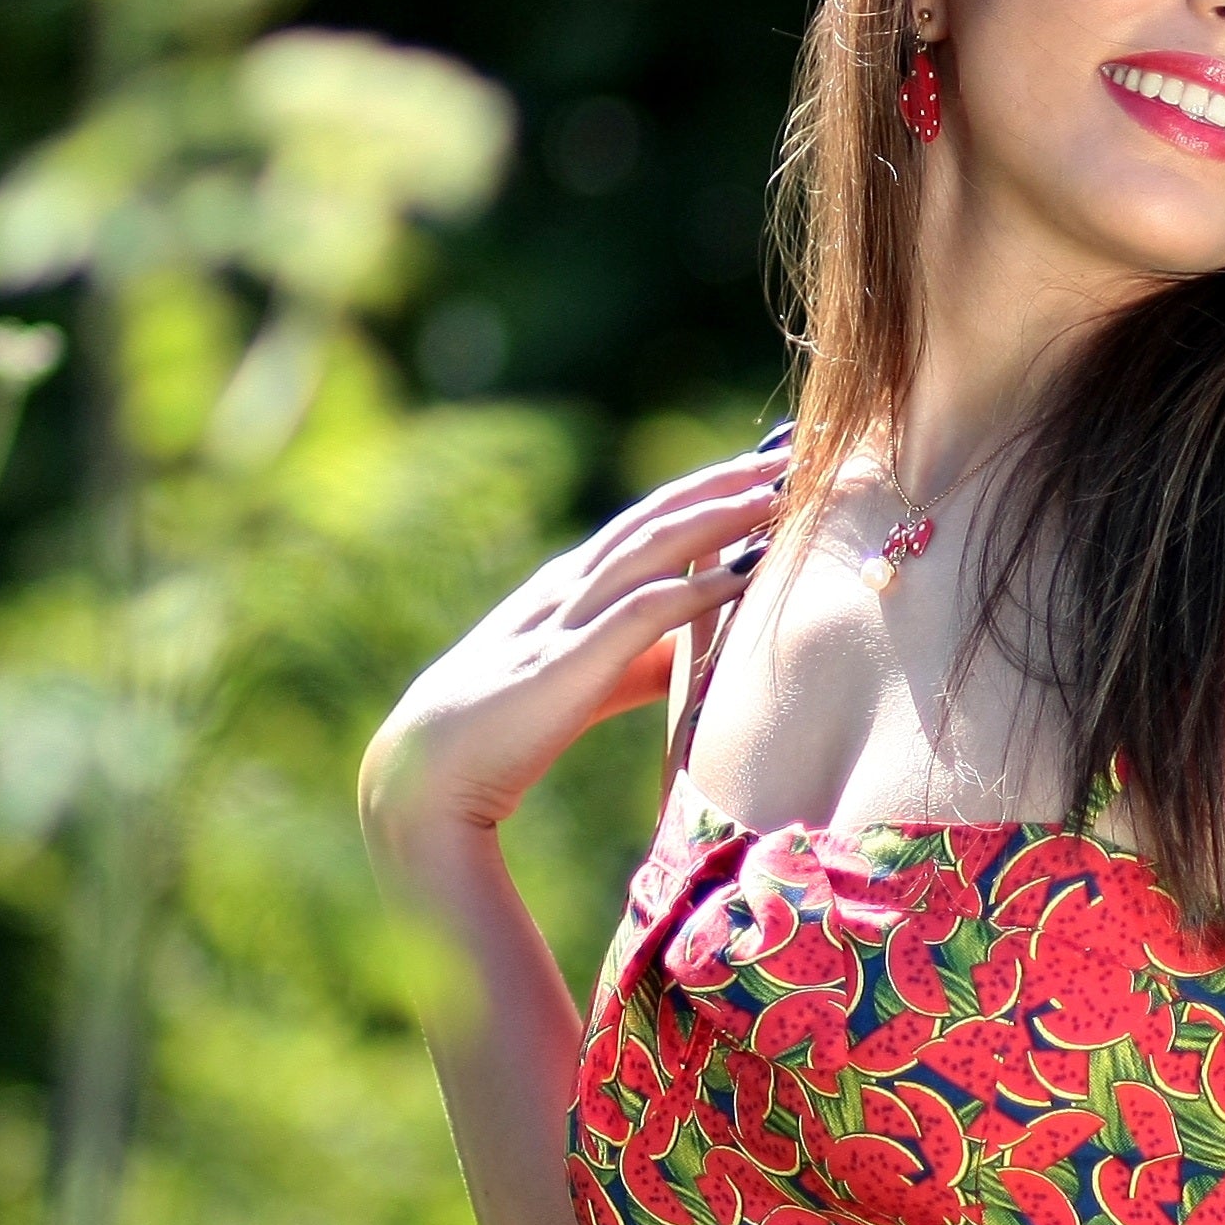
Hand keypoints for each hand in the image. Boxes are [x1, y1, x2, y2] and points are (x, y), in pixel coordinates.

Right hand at [357, 443, 785, 863]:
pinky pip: (641, 611)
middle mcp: (571, 586)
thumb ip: (642, 658)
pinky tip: (744, 573)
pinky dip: (695, 587)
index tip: (770, 466)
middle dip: (725, 482)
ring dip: (720, 515)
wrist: (430, 770)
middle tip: (794, 455)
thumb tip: (699, 654)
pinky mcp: (567, 661)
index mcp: (573, 585)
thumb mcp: (589, 679)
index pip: (651, 520)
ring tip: (780, 493)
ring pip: (653, 547)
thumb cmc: (510, 726)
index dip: (709, 489)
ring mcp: (566, 618)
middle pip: (658, 516)